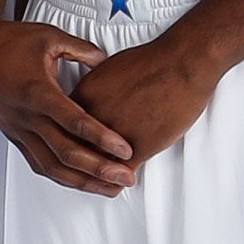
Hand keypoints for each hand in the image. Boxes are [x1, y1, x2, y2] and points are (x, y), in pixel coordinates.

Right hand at [0, 17, 135, 195]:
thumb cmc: (6, 42)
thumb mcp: (49, 37)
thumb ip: (81, 49)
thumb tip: (105, 60)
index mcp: (38, 92)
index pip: (75, 122)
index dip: (103, 138)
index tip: (125, 149)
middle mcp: (28, 117)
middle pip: (67, 153)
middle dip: (100, 169)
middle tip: (126, 177)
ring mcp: (19, 130)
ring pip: (52, 167)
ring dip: (83, 182)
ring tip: (109, 188)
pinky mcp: (15, 136)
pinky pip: (39, 164)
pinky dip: (61, 177)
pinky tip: (79, 182)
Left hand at [70, 39, 222, 176]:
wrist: (179, 64)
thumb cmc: (151, 61)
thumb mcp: (111, 68)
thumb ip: (97, 87)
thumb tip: (94, 96)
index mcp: (85, 95)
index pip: (64, 124)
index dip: (67, 137)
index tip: (69, 144)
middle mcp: (94, 116)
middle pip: (74, 147)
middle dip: (77, 160)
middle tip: (80, 169)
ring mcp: (114, 134)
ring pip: (97, 163)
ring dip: (99, 174)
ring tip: (101, 181)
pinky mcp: (138, 146)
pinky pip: (122, 170)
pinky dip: (120, 178)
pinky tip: (121, 181)